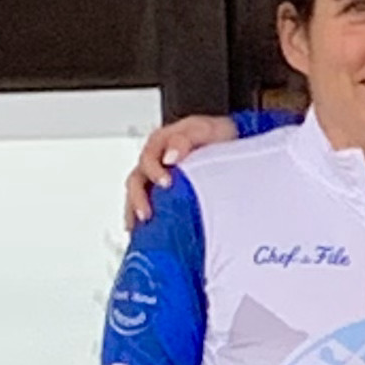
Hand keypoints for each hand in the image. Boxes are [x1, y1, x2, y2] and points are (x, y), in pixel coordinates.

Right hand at [125, 113, 239, 225]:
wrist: (228, 143)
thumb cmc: (213, 136)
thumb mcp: (202, 130)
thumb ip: (184, 139)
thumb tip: (171, 156)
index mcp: (160, 145)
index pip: (147, 159)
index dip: (153, 172)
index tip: (165, 183)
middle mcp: (154, 163)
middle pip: (136, 182)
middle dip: (139, 199)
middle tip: (147, 213)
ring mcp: (155, 180)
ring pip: (136, 197)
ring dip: (135, 212)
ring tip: (141, 227)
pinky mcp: (161, 195)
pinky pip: (146, 207)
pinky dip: (142, 221)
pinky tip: (143, 234)